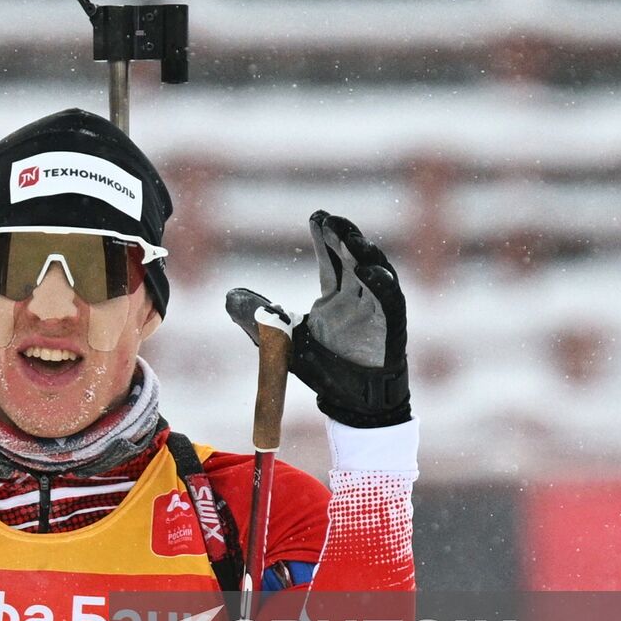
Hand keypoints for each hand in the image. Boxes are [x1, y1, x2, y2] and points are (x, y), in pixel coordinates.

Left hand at [226, 211, 409, 427]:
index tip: (316, 216)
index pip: (331, 260)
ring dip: (364, 254)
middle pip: (353, 259)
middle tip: (331, 219)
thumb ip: (258, 318)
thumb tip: (228, 297)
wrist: (352, 404)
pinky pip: (390, 302)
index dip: (325, 238)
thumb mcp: (283, 340)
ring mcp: (376, 311)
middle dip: (343, 237)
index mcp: (335, 297)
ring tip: (350, 238)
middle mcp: (358, 298)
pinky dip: (381, 286)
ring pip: (376, 273)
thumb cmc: (323, 369)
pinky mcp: (391, 328)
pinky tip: (369, 272)